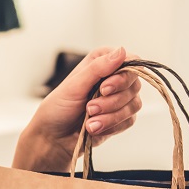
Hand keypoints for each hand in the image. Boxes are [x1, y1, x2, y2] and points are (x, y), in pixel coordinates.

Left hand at [13, 46, 143, 172]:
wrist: (54, 137)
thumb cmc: (58, 108)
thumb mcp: (74, 85)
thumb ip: (98, 68)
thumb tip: (121, 51)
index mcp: (102, 63)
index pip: (130, 61)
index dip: (122, 76)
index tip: (105, 88)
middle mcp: (114, 78)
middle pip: (134, 84)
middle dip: (112, 100)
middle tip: (90, 108)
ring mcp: (120, 99)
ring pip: (134, 104)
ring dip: (110, 115)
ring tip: (89, 121)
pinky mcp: (121, 118)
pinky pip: (129, 121)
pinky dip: (111, 126)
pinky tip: (94, 128)